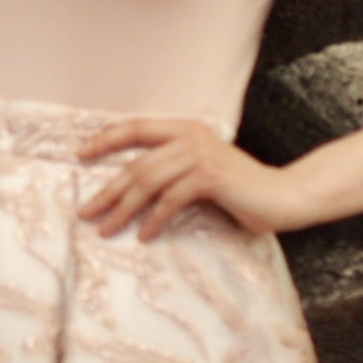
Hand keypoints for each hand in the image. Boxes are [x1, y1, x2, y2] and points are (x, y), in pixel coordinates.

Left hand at [75, 117, 314, 239]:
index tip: (80, 154)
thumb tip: (129, 186)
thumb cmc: (239, 189)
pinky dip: (155, 219)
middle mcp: (190, 136)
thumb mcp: (200, 172)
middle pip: (136, 163)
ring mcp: (200, 154)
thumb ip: (171, 169)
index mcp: (185, 129)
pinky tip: (145, 235)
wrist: (283, 196)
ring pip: (148, 181)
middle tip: (86, 212)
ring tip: (107, 229)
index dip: (105, 139)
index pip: (136, 128)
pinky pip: (170, 199)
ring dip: (124, 209)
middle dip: (107, 190)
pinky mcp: (210, 176)